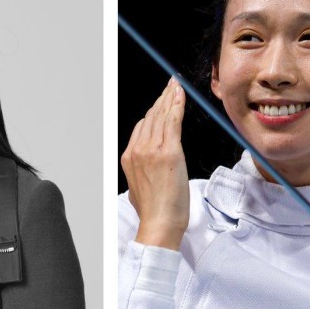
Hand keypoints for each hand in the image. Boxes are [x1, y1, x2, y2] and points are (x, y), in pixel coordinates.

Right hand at [121, 78, 189, 249]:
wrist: (159, 223)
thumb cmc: (155, 213)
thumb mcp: (140, 189)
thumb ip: (143, 173)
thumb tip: (150, 169)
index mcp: (129, 158)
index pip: (141, 127)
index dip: (153, 112)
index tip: (161, 102)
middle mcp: (137, 149)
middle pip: (150, 117)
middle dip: (161, 99)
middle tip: (170, 85)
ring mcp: (152, 149)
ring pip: (161, 115)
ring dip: (170, 97)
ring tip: (176, 84)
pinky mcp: (169, 151)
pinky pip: (173, 120)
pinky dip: (177, 104)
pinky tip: (180, 93)